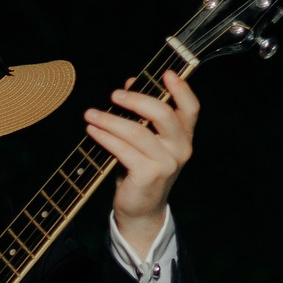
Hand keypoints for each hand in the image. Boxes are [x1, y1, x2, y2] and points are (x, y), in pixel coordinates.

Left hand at [86, 69, 197, 255]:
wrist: (142, 209)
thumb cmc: (142, 168)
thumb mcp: (145, 140)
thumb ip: (141, 113)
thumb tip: (129, 83)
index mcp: (184, 136)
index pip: (191, 108)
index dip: (181, 89)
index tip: (166, 73)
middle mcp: (181, 148)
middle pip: (163, 114)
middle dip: (136, 100)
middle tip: (114, 95)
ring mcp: (167, 163)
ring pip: (137, 132)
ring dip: (110, 120)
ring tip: (91, 114)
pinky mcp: (149, 175)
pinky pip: (124, 150)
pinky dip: (105, 137)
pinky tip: (93, 130)